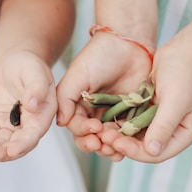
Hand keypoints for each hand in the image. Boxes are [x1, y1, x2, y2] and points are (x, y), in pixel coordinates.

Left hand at [0, 50, 56, 162]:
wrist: (13, 63)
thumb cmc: (28, 65)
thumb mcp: (34, 71)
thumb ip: (36, 87)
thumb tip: (33, 105)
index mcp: (44, 113)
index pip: (34, 133)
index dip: (23, 143)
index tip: (12, 150)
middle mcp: (31, 123)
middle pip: (19, 142)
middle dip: (6, 151)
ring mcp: (14, 124)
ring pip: (5, 142)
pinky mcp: (0, 122)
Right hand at [55, 33, 152, 156]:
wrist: (130, 43)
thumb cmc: (100, 55)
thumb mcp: (78, 74)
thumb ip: (65, 98)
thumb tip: (61, 122)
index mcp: (77, 104)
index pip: (76, 126)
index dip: (83, 131)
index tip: (94, 129)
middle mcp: (93, 112)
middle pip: (90, 137)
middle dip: (95, 144)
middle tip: (102, 144)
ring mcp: (112, 115)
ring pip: (107, 139)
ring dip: (109, 147)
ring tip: (115, 149)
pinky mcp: (130, 115)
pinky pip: (126, 134)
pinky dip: (125, 142)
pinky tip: (126, 147)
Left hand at [101, 35, 191, 162]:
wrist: (187, 48)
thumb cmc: (185, 73)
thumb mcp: (175, 100)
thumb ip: (164, 126)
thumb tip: (152, 151)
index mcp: (183, 135)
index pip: (156, 154)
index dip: (135, 152)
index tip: (117, 143)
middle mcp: (171, 132)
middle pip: (143, 148)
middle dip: (123, 144)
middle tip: (102, 138)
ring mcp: (159, 121)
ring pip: (135, 136)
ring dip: (118, 135)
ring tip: (100, 131)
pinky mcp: (149, 110)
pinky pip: (131, 122)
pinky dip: (119, 123)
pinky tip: (104, 120)